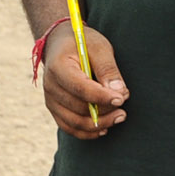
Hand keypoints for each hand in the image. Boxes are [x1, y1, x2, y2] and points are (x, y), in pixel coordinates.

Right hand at [41, 22, 126, 139]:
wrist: (60, 44)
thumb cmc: (82, 43)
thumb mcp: (98, 47)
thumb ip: (108, 69)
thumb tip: (120, 92)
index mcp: (58, 66)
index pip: (80, 87)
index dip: (101, 97)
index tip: (121, 99)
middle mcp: (50, 85)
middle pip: (78, 107)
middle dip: (104, 110)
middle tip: (124, 107)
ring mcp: (50, 99)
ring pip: (74, 122)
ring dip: (99, 124)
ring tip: (119, 116)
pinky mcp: (54, 109)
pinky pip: (69, 127)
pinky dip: (87, 132)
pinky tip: (104, 128)